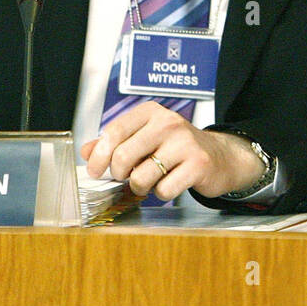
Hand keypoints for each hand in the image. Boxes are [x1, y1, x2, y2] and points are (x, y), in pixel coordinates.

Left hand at [81, 101, 263, 200]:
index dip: (99, 156)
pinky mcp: (198, 164)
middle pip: (123, 156)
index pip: (113, 132)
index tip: (95, 170)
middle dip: (120, 174)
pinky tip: (171, 182)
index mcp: (151, 112)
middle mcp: (168, 123)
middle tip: (128, 176)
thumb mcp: (145, 137)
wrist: (220, 156)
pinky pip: (163, 190)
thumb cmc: (177, 148)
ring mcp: (185, 143)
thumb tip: (86, 151)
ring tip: (152, 179)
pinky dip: (162, 193)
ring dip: (141, 186)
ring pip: (141, 177)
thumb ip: (115, 142)